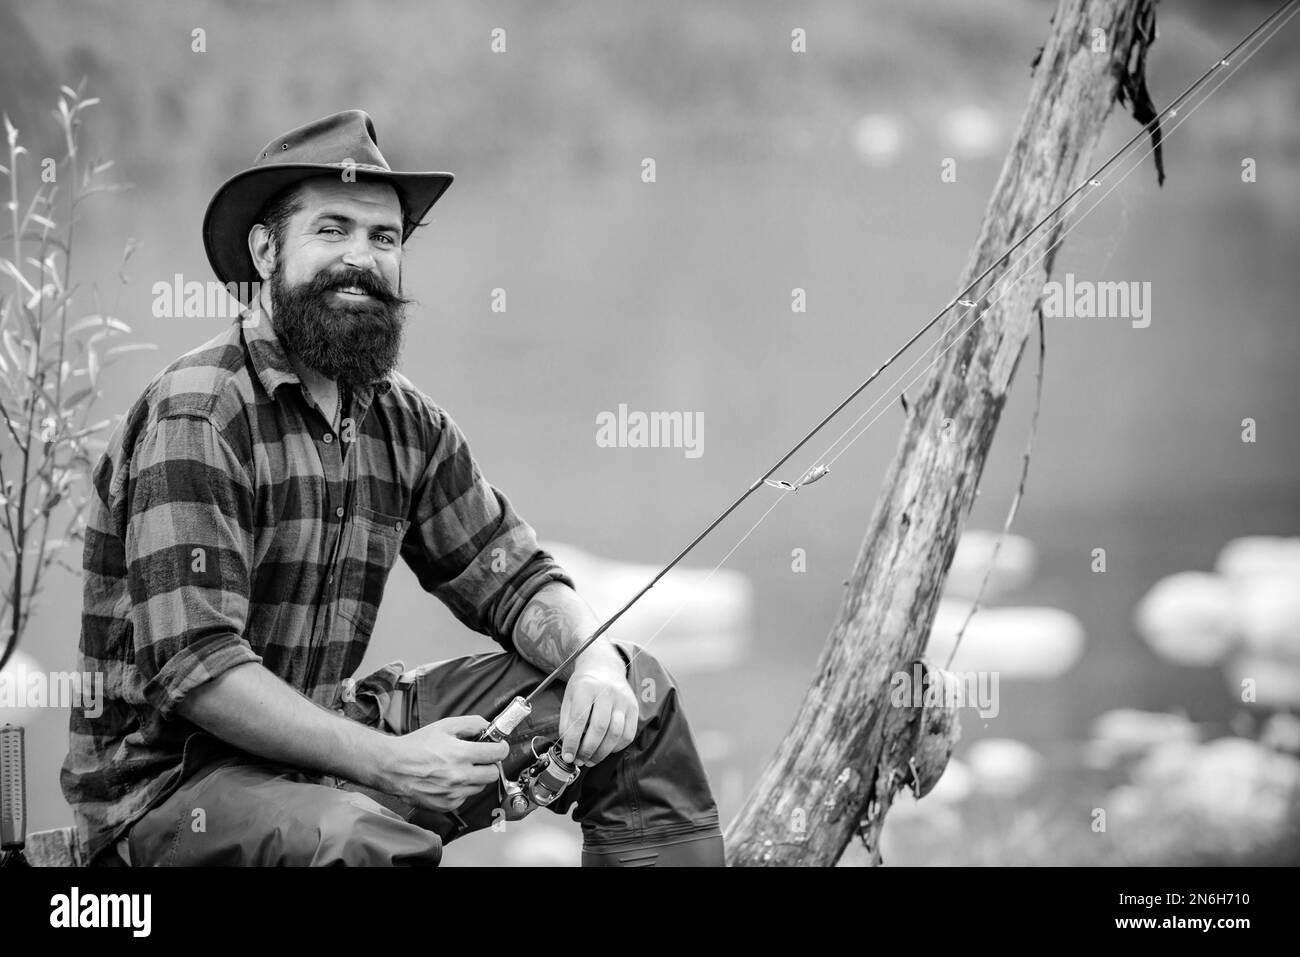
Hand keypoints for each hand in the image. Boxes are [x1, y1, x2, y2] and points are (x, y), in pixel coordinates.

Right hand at [383, 714, 508, 811]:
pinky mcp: (446, 805)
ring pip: (480, 787)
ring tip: (459, 768)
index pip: (498, 753)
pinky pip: (465, 798)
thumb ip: (471, 724)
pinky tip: (448, 780)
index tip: (497, 746)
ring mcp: (454, 793)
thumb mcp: (445, 726)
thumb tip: (488, 727)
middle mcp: (460, 776)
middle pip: (493, 773)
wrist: (392, 766)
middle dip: (489, 764)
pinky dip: (461, 789)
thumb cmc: (416, 746)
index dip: (500, 747)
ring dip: (475, 778)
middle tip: (478, 758)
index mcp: (461, 754)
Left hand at [559, 658, 638, 766]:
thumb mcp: (569, 698)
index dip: (573, 741)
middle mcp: (607, 692)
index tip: (568, 756)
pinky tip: (606, 750)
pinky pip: (628, 734)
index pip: (579, 719)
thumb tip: (568, 747)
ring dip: (602, 752)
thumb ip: (567, 722)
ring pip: (615, 733)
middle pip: (599, 728)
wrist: (605, 668)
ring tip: (591, 759)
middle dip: (588, 750)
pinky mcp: (634, 708)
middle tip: (580, 760)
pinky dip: (617, 747)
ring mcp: (623, 700)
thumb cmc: (584, 686)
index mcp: (586, 687)